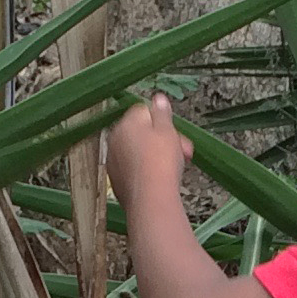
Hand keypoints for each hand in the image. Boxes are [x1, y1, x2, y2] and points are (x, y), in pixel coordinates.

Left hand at [108, 95, 194, 225]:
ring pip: (138, 151)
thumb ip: (162, 112)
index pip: (144, 111)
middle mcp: (114, 139)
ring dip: (156, 155)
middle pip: (142, 132)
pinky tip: (159, 179)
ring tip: (174, 168)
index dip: (164, 122)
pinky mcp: (116, 180)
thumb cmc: (161, 161)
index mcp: (125, 122)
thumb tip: (158, 98)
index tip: (178, 135)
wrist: (150, 199)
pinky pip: (134, 168)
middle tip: (183, 153)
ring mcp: (113, 161)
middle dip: (163, 140)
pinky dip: (146, 170)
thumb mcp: (168, 131)